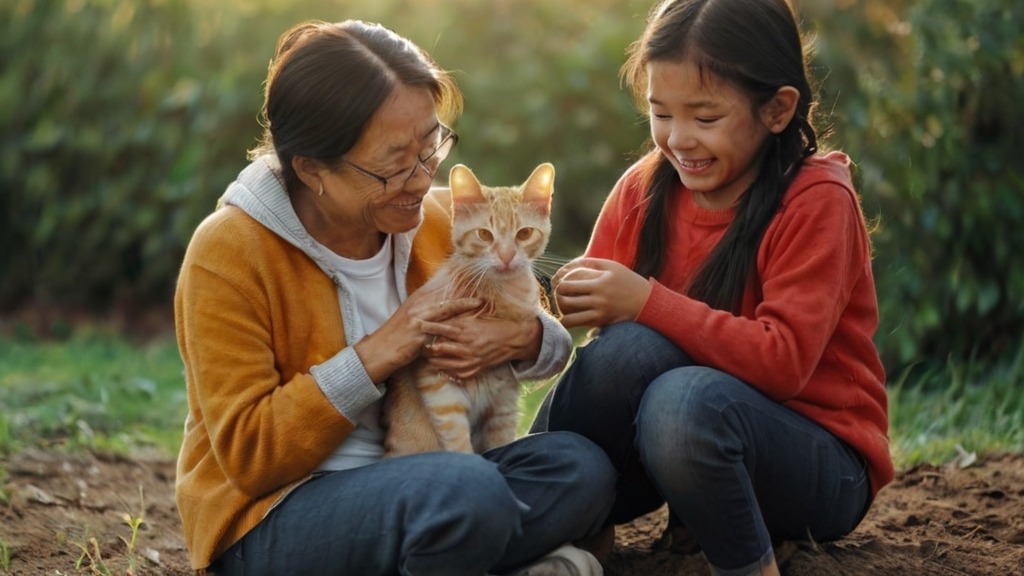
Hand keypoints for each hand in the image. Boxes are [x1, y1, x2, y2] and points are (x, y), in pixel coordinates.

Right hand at [354, 285, 482, 382]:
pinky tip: (466, 325)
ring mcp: (418, 316)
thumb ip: (425, 312)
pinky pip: (441, 325)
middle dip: (463, 289)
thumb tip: (441, 307)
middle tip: (482, 286)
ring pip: (446, 307)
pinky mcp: (418, 330)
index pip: (438, 286)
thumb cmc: (397, 338)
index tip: (470, 273)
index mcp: (416, 300)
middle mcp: (417, 305)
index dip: (455, 280)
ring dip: (464, 304)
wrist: (380, 350)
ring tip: (480, 302)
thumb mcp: (411, 320)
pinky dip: (454, 324)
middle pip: (445, 294)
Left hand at [424, 315, 541, 379]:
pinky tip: (440, 364)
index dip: (429, 326)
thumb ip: (458, 318)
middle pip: (440, 348)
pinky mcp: (474, 370)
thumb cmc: (493, 326)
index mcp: (468, 331)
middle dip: (426, 345)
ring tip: (425, 354)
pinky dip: (445, 369)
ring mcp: (471, 361)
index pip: (443, 329)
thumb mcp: (475, 318)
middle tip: (416, 342)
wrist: (513, 340)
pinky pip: (454, 373)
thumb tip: (439, 314)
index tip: (416, 323)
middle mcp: (468, 347)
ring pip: (444, 363)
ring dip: (433, 358)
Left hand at [553, 258, 651, 328]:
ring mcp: (600, 312)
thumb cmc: (627, 281)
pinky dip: (569, 322)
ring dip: (561, 313)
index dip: (559, 284)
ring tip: (562, 309)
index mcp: (599, 282)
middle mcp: (599, 298)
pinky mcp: (602, 322)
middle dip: (557, 298)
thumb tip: (569, 264)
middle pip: (566, 300)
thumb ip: (590, 262)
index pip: (568, 283)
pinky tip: (567, 319)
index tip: (560, 284)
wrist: (646, 302)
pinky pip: (580, 324)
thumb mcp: (612, 266)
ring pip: (570, 316)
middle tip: (558, 297)